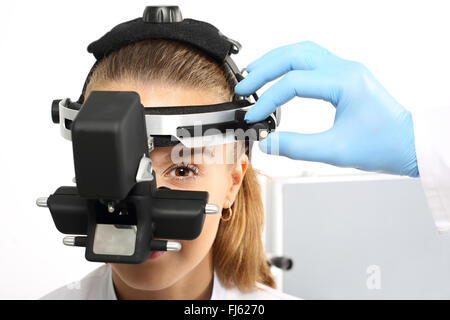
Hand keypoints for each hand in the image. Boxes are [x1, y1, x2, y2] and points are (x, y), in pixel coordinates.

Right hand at [235, 41, 418, 176]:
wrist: (408, 145)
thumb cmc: (382, 145)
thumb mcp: (335, 151)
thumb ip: (296, 147)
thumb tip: (267, 142)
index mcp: (345, 82)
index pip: (294, 82)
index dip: (268, 99)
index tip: (254, 116)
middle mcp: (345, 69)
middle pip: (295, 55)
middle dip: (265, 68)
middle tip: (244, 85)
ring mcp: (346, 70)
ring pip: (303, 51)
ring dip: (276, 60)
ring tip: (255, 73)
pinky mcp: (345, 76)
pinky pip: (312, 60)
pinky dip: (290, 64)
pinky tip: (279, 75)